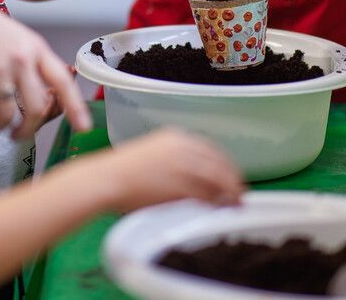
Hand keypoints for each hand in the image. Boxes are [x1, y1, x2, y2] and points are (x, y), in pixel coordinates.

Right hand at [0, 7, 91, 137]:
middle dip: (29, 128)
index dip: (75, 106)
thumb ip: (37, 63)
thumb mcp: (22, 38)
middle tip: (20, 133)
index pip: (62, 81)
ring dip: (2, 126)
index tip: (83, 126)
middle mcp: (21, 61)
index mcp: (37, 49)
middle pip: (36, 107)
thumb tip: (50, 94)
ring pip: (9, 115)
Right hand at [95, 128, 244, 211]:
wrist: (105, 179)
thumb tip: (196, 177)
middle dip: (232, 179)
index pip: (211, 149)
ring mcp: (182, 166)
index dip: (225, 164)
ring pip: (216, 179)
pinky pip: (206, 195)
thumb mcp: (151, 154)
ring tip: (234, 204)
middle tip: (240, 193)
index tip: (231, 176)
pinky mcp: (180, 185)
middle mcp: (182, 147)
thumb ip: (175, 161)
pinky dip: (217, 202)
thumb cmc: (120, 172)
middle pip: (218, 162)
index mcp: (174, 136)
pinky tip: (219, 209)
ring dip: (229, 192)